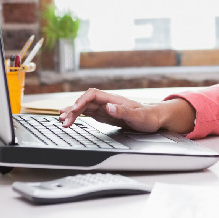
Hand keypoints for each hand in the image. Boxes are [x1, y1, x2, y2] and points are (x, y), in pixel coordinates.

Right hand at [59, 88, 195, 133]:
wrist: (155, 118)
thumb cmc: (149, 117)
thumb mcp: (139, 116)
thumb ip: (124, 111)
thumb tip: (109, 107)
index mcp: (114, 99)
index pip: (93, 95)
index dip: (82, 101)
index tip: (74, 110)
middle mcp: (108, 102)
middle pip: (86, 101)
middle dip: (73, 110)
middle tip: (64, 122)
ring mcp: (106, 108)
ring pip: (85, 107)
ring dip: (73, 113)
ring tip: (62, 121)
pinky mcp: (105, 115)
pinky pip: (88, 113)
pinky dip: (78, 116)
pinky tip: (70, 118)